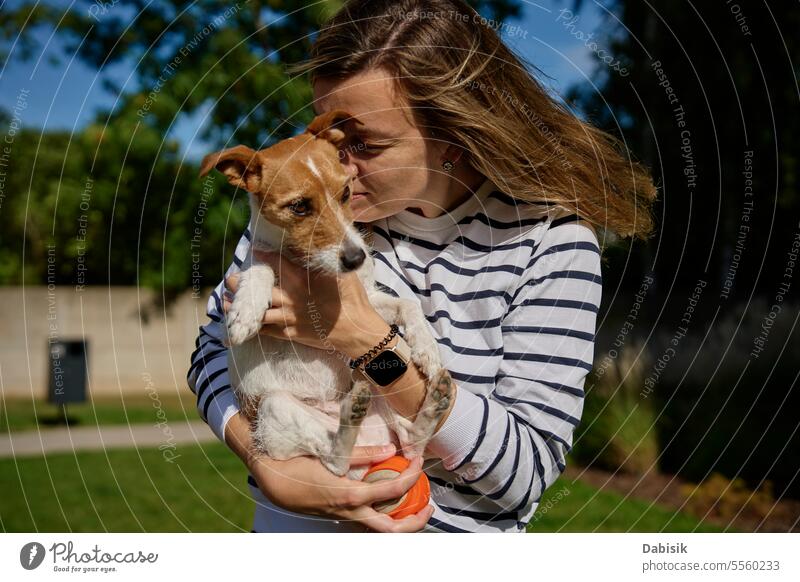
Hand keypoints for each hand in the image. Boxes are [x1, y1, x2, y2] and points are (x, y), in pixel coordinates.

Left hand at [223, 249, 390, 357]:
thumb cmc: (352, 300)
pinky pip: (265, 330)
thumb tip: (323, 249)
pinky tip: (243, 324)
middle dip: (241, 284)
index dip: (263, 256)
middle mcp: (289, 296)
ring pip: (256, 311)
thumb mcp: (341, 275)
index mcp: (301, 279)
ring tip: (226, 304)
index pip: (276, 263)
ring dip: (239, 308)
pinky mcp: (289, 332)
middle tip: (232, 280)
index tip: (255, 251)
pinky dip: (253, 326)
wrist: (356, 330)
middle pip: (258, 289)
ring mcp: (287, 316)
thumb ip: (327, 263)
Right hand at [248, 442, 434, 532]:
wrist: (273, 482)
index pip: (394, 491)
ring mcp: (345, 517)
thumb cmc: (300, 465)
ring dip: (401, 522)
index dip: (411, 476)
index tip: (418, 462)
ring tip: (415, 507)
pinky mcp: (340, 515)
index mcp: (352, 496)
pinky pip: (367, 521)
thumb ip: (362, 454)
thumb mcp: (332, 455)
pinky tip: (388, 502)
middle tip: (430, 506)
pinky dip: (383, 515)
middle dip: (415, 522)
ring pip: (380, 530)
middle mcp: (351, 512)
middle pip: (392, 530)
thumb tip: (390, 450)